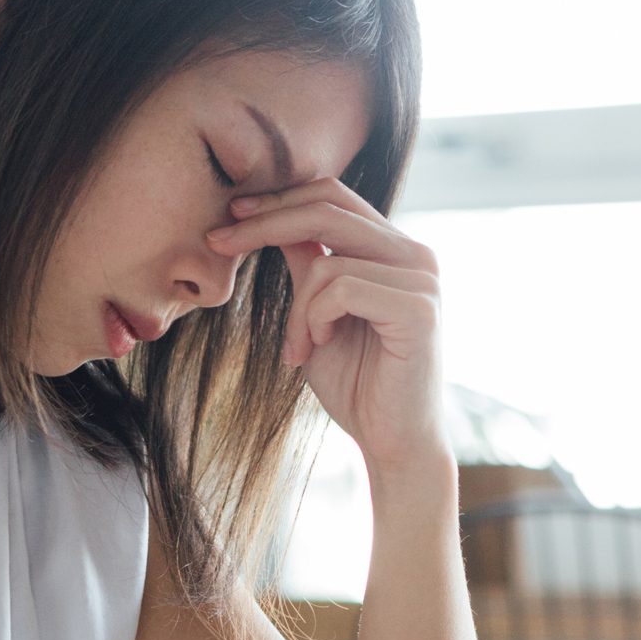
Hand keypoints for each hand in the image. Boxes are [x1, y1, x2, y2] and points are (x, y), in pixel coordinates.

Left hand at [208, 181, 446, 475]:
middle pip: (328, 207)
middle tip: (218, 242)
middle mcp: (415, 255)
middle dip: (265, 222)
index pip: (333, 197)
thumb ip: (307, 266)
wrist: (391, 442)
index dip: (278, 199)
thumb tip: (269, 217)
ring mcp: (422, 279)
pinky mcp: (419, 309)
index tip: (231, 216)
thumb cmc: (356, 384)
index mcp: (394, 250)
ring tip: (300, 348)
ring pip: (329, 259)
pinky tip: (319, 348)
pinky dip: (315, 319)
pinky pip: (342, 289)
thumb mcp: (316, 314)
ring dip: (297, 309)